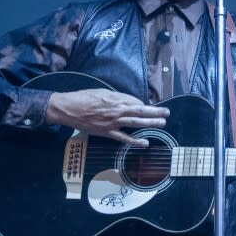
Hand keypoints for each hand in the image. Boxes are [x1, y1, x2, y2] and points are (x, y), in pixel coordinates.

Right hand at [46, 89, 169, 146]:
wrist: (69, 108)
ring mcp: (113, 122)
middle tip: (167, 112)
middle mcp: (117, 109)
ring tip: (162, 123)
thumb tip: (126, 101)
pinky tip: (145, 143)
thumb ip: (115, 96)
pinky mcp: (107, 132)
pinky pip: (123, 138)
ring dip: (151, 123)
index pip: (135, 102)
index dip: (143, 105)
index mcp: (116, 98)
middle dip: (155, 112)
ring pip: (136, 123)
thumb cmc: (83, 98)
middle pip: (140, 111)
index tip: (148, 107)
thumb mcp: (101, 91)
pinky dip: (135, 141)